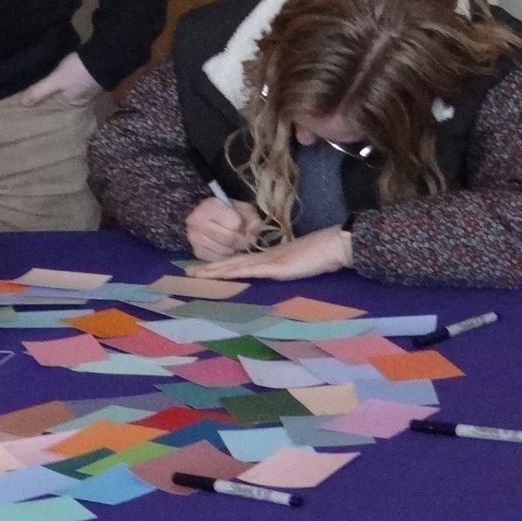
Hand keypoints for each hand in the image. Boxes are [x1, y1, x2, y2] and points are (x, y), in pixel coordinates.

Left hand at [18, 53, 101, 106]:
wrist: (106, 54)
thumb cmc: (79, 71)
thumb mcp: (56, 80)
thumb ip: (40, 91)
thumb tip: (22, 104)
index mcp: (73, 103)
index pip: (56, 108)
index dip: (46, 104)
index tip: (34, 102)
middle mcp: (83, 99)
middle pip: (64, 99)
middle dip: (55, 95)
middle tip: (40, 90)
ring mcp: (90, 87)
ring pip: (71, 89)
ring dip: (63, 86)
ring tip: (49, 81)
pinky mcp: (94, 75)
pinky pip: (78, 80)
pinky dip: (71, 78)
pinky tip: (66, 72)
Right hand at [185, 197, 262, 260]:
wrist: (207, 218)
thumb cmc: (227, 211)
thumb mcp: (243, 208)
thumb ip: (252, 219)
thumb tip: (252, 234)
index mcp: (209, 206)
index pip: (234, 223)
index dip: (244, 227)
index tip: (246, 227)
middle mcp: (197, 222)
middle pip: (229, 239)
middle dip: (242, 241)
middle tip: (247, 240)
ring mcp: (195, 238)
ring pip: (225, 251)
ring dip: (235, 250)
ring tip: (237, 244)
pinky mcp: (197, 252)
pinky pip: (218, 259)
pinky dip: (226, 256)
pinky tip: (228, 248)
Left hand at [188, 226, 352, 281]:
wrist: (334, 245)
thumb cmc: (320, 255)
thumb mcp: (298, 264)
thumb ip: (286, 268)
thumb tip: (277, 273)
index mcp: (268, 258)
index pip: (239, 262)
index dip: (221, 265)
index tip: (204, 269)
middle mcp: (264, 258)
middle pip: (230, 263)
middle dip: (209, 269)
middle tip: (187, 273)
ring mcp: (269, 261)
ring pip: (235, 266)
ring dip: (214, 271)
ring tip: (195, 274)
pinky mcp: (276, 267)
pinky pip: (250, 270)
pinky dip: (234, 272)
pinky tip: (220, 275)